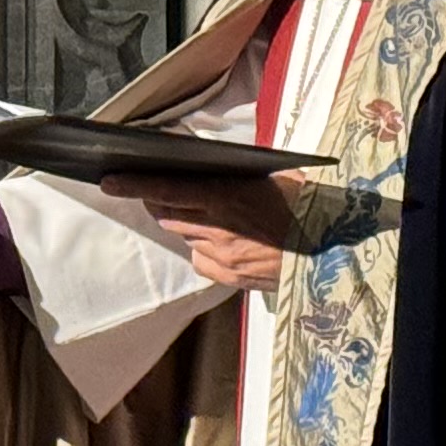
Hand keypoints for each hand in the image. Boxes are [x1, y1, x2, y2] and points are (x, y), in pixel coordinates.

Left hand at [103, 171, 303, 290]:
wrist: (335, 249)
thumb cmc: (308, 204)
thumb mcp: (271, 175)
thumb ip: (232, 176)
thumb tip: (204, 169)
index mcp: (227, 197)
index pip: (167, 190)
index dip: (134, 185)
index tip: (109, 181)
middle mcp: (218, 229)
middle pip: (168, 215)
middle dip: (158, 202)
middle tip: (158, 190)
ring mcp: (223, 256)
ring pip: (185, 237)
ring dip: (186, 224)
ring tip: (209, 214)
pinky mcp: (231, 277)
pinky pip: (202, 260)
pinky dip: (205, 249)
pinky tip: (227, 241)